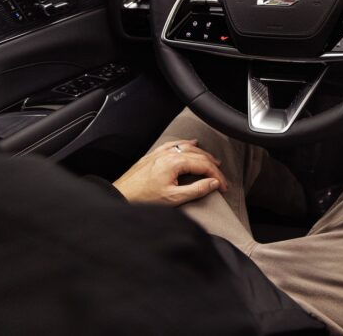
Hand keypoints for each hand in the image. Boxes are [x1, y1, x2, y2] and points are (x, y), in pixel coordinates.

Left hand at [113, 139, 229, 205]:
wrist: (119, 196)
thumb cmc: (143, 199)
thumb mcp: (173, 198)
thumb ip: (196, 189)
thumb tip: (214, 183)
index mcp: (175, 163)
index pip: (204, 165)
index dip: (217, 176)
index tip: (223, 186)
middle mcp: (168, 154)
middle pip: (198, 155)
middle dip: (213, 166)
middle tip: (221, 177)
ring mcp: (160, 153)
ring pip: (187, 147)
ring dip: (202, 154)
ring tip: (213, 160)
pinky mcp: (153, 156)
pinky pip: (173, 145)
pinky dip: (185, 144)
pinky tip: (190, 144)